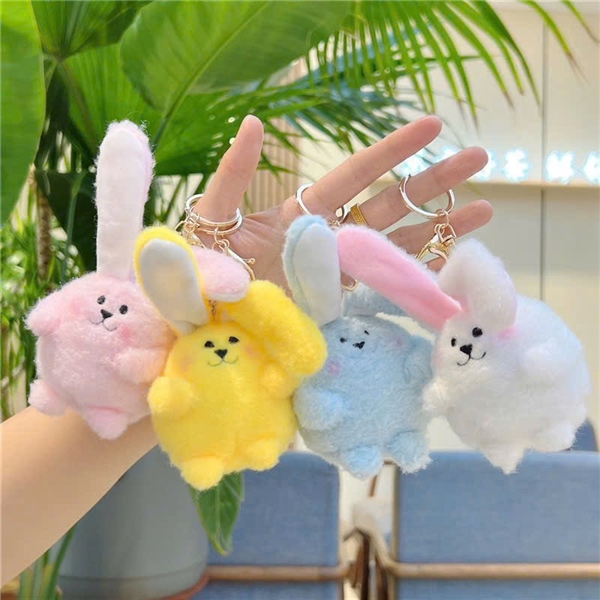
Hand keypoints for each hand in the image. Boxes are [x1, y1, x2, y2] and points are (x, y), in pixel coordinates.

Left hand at [193, 114, 491, 288]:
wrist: (197, 328)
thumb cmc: (197, 273)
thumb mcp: (209, 220)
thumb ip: (231, 177)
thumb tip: (254, 124)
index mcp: (299, 215)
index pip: (353, 176)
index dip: (391, 152)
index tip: (431, 125)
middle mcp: (326, 241)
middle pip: (388, 206)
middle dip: (432, 182)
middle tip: (478, 156)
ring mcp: (336, 275)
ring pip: (395, 246)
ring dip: (439, 228)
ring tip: (485, 210)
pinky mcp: (338, 307)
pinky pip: (382, 288)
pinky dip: (414, 276)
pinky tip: (448, 263)